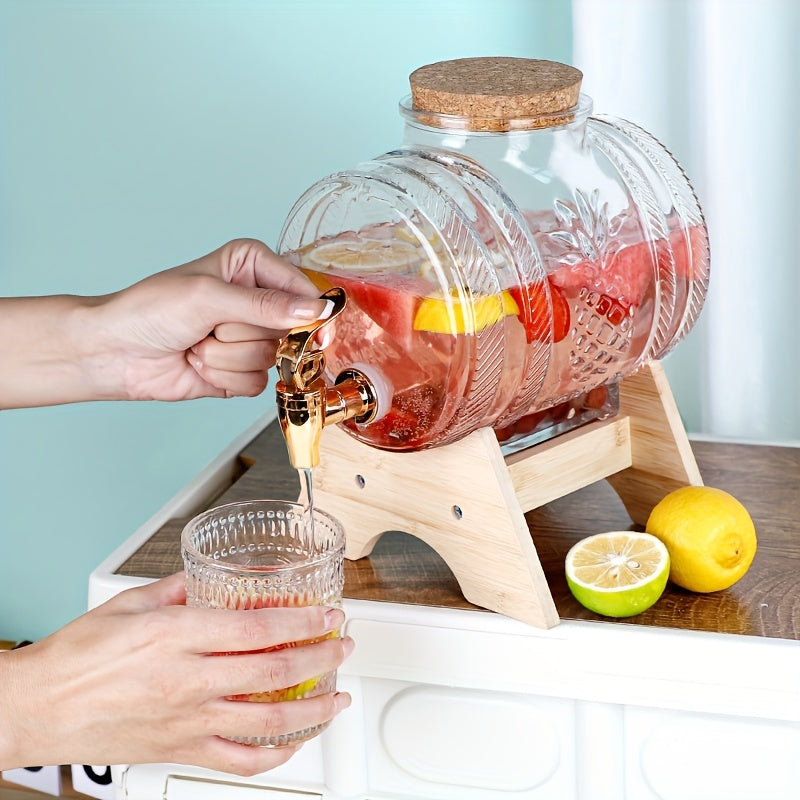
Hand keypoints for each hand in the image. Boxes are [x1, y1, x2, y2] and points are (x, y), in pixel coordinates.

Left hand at [0, 239, 330, 407]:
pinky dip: (225, 376)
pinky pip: (257, 383)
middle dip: (247, 334)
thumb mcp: (209, 297)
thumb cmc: (149, 310)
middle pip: (290, 329)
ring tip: (198, 344)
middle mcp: (257, 301)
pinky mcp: (242, 370)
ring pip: (272, 359)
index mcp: (252, 266)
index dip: (313, 313)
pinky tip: (199, 363)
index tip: (317, 333)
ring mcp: (250, 338)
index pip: (302, 289)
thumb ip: (265, 306)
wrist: (115, 352)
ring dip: (227, 356)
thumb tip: (314, 311)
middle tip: (215, 326)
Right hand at [0, 573, 353, 775]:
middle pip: (274, 672)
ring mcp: (186, 721)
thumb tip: (215, 579)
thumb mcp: (131, 602)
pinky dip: (275, 754)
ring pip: (267, 722)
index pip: (259, 627)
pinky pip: (238, 761)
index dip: (304, 621)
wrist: (34, 708)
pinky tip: (295, 740)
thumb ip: (182, 588)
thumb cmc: (75, 657)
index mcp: (177, 636)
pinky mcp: (179, 750)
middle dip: (321, 657)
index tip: (328, 616)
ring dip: (313, 708)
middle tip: (342, 646)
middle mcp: (187, 681)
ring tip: (338, 695)